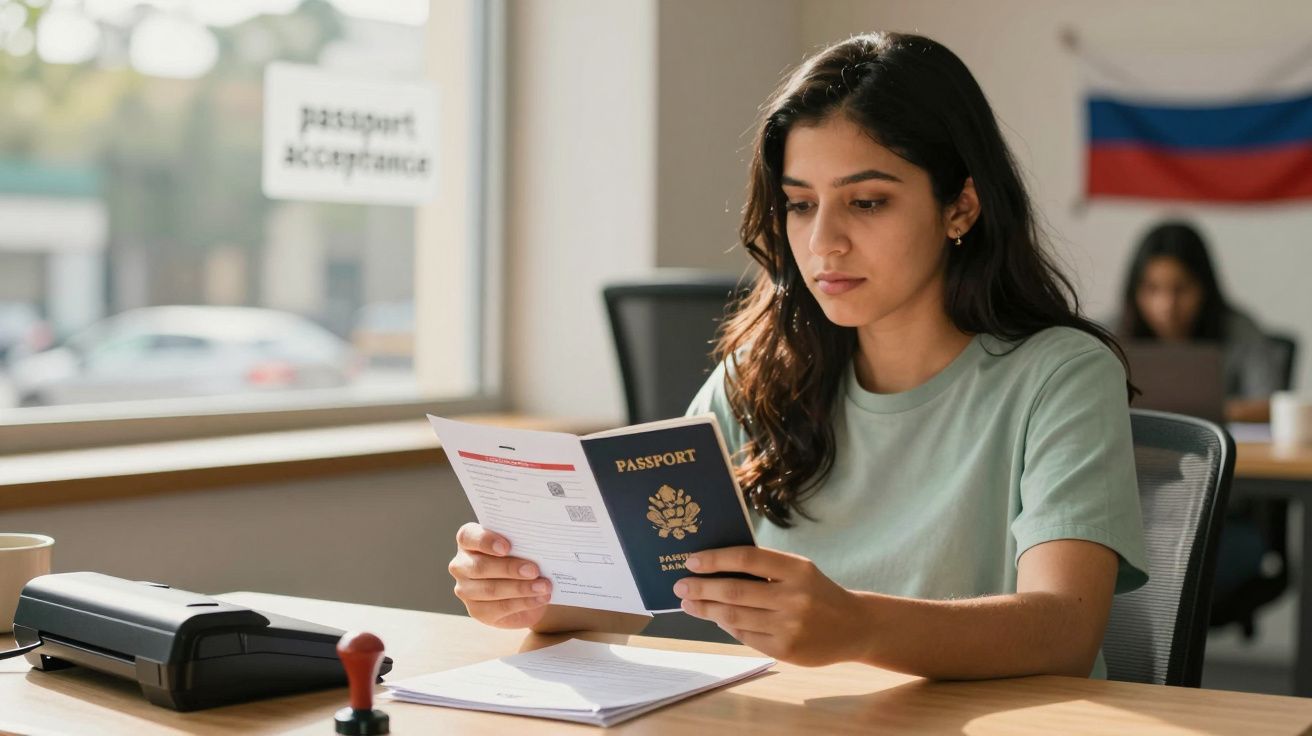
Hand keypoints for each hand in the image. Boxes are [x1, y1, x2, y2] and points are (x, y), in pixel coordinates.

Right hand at [449, 523, 552, 628]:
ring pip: (490, 590)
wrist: (524, 588)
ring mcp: (466, 590)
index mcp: (468, 541)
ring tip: (544, 586)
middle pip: (480, 566)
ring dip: (520, 588)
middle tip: (534, 570)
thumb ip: (521, 542)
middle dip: (509, 568)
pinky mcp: (477, 611)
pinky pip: (501, 607)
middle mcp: (461, 565)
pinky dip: (524, 602)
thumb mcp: (520, 546)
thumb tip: (539, 543)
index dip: (486, 541)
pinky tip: (540, 597)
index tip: (507, 547)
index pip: (468, 537)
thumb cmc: (520, 557)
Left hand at [673, 546, 863, 665]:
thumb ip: (764, 568)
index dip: (715, 559)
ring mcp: (790, 626)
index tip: (691, 560)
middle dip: (701, 588)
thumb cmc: (817, 592)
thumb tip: (714, 568)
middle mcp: (794, 597)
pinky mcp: (785, 650)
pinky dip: (726, 625)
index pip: (746, 559)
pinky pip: (745, 636)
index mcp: (797, 569)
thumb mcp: (799, 571)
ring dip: (706, 609)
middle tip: (680, 585)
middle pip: (735, 591)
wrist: (855, 627)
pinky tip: (714, 618)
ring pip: (734, 616)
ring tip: (689, 603)